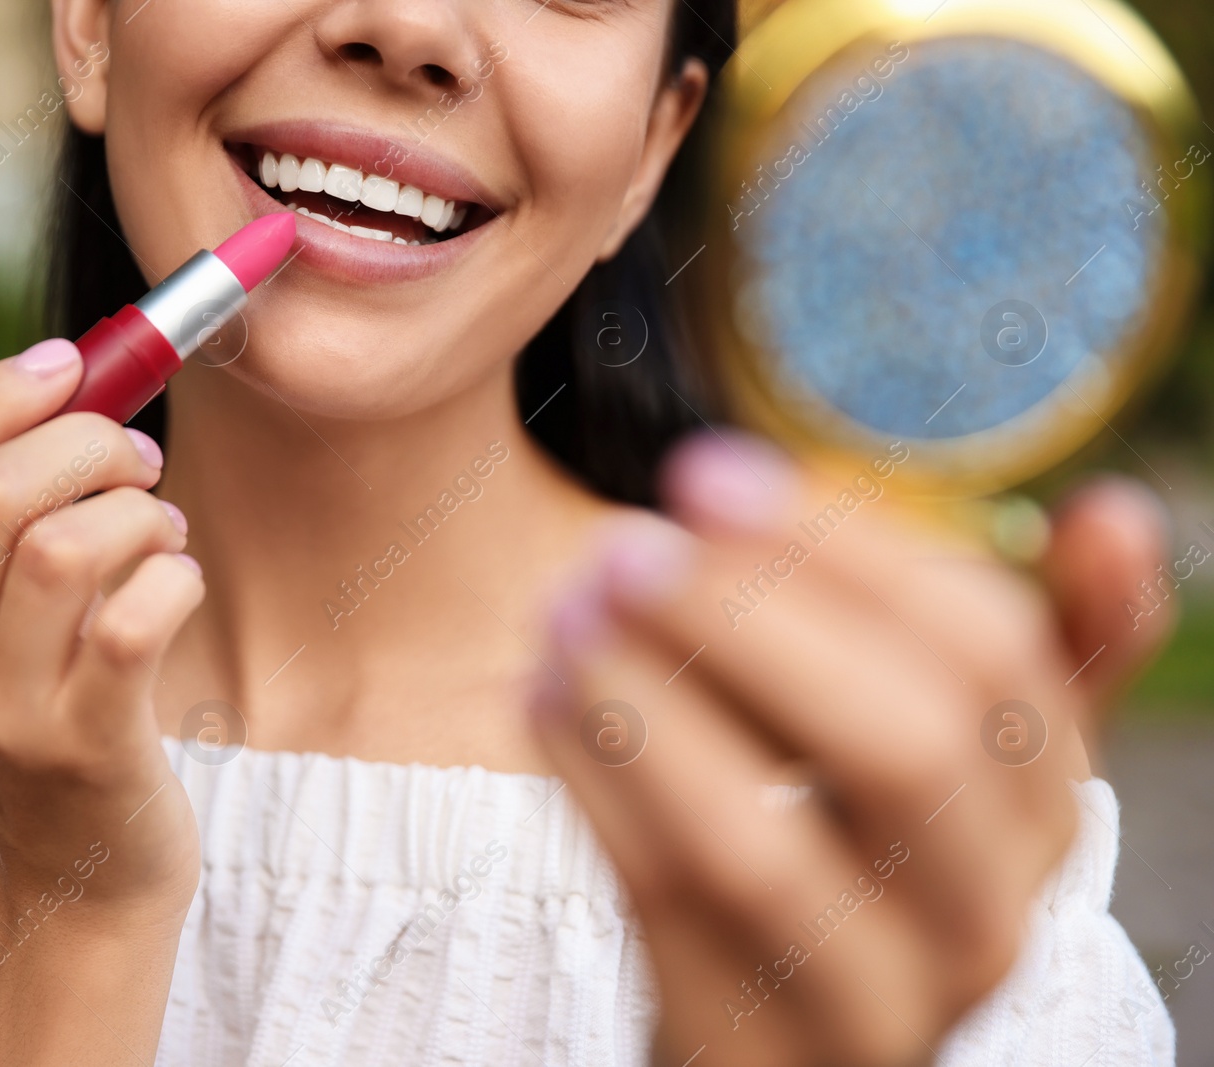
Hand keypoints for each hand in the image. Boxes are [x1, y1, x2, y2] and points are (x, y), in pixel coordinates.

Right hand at [0, 337, 202, 913]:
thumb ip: (18, 525)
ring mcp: (6, 713)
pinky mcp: (88, 748)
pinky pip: (134, 622)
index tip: (69, 363)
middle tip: (140, 463)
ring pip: (65, 548)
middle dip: (87, 443)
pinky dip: (174, 575)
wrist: (82, 873)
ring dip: (137, 512)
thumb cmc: (63, 717)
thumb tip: (84, 383)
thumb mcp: (3, 629)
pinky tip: (181, 582)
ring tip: (162, 533)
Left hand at [526, 431, 1170, 1066]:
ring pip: (759, 847)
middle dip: (747, 624)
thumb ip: (1025, 652)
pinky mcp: (748, 1049)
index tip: (701, 471)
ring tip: (564, 611)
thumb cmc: (854, 857)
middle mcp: (985, 916)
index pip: (988, 654)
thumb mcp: (952, 763)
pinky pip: (661, 905)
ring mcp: (870, 1004)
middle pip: (900, 746)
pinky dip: (595, 783)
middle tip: (623, 547)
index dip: (843, 549)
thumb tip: (1118, 514)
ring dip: (644, 707)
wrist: (777, 1043)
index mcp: (1040, 812)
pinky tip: (542, 694)